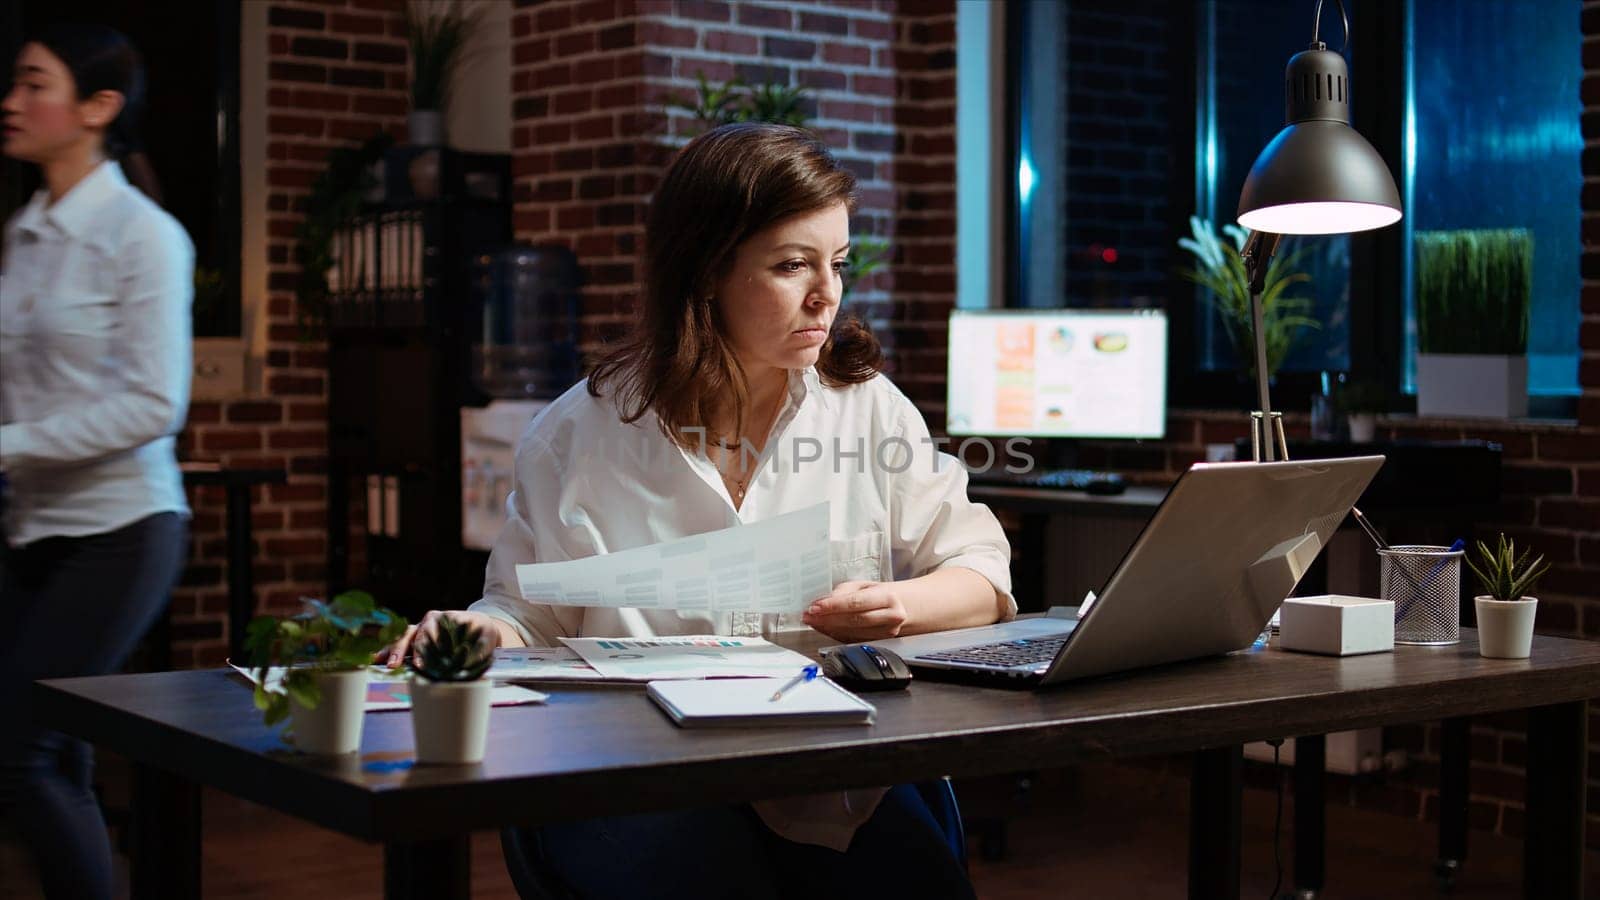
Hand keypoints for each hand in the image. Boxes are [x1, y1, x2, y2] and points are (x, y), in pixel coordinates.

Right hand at [377, 610, 502, 668]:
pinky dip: (388, 650)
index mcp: (444, 619)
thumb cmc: (481, 633)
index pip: (430, 634)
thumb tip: (463, 667)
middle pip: (412, 634)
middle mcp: (429, 622)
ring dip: (391, 650)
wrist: (480, 626)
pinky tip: (376, 659)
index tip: (419, 664)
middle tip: (394, 664)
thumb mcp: (482, 640)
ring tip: (378, 661)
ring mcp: (421, 629)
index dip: (423, 648)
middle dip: (401, 649)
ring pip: (403, 637)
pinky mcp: (416, 638)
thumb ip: (472, 653)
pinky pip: (400, 642)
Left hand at [800, 580, 910, 642]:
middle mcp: (891, 617)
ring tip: (813, 621)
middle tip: (809, 615)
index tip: (815, 607)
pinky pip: (853, 640)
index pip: (856, 602)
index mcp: (888, 598)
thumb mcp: (864, 585)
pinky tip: (824, 628)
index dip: (833, 606)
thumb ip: (843, 592)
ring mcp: (887, 633)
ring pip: (852, 633)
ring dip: (829, 628)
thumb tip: (823, 602)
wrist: (904, 608)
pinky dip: (836, 635)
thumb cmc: (881, 595)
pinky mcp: (879, 644)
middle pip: (854, 620)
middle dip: (827, 618)